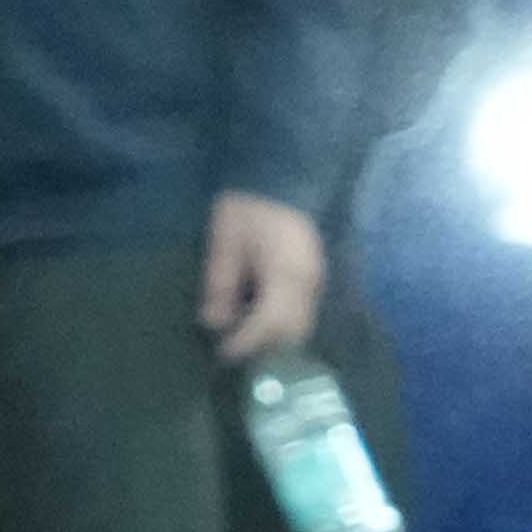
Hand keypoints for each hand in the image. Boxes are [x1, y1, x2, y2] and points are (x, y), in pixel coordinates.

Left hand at [200, 189, 326, 369]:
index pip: (270, 325)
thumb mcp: (224, 244)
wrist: (278, 177)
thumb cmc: (247, 208)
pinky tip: (259, 321)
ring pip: (303, 325)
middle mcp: (310, 284)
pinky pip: (304, 312)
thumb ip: (220, 285)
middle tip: (232, 351)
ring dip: (277, 339)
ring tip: (244, 340)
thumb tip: (213, 323)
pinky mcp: (316, 277)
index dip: (246, 344)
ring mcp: (318, 280)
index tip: (222, 354)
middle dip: (265, 349)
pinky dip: (284, 324)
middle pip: (294, 333)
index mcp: (286, 276)